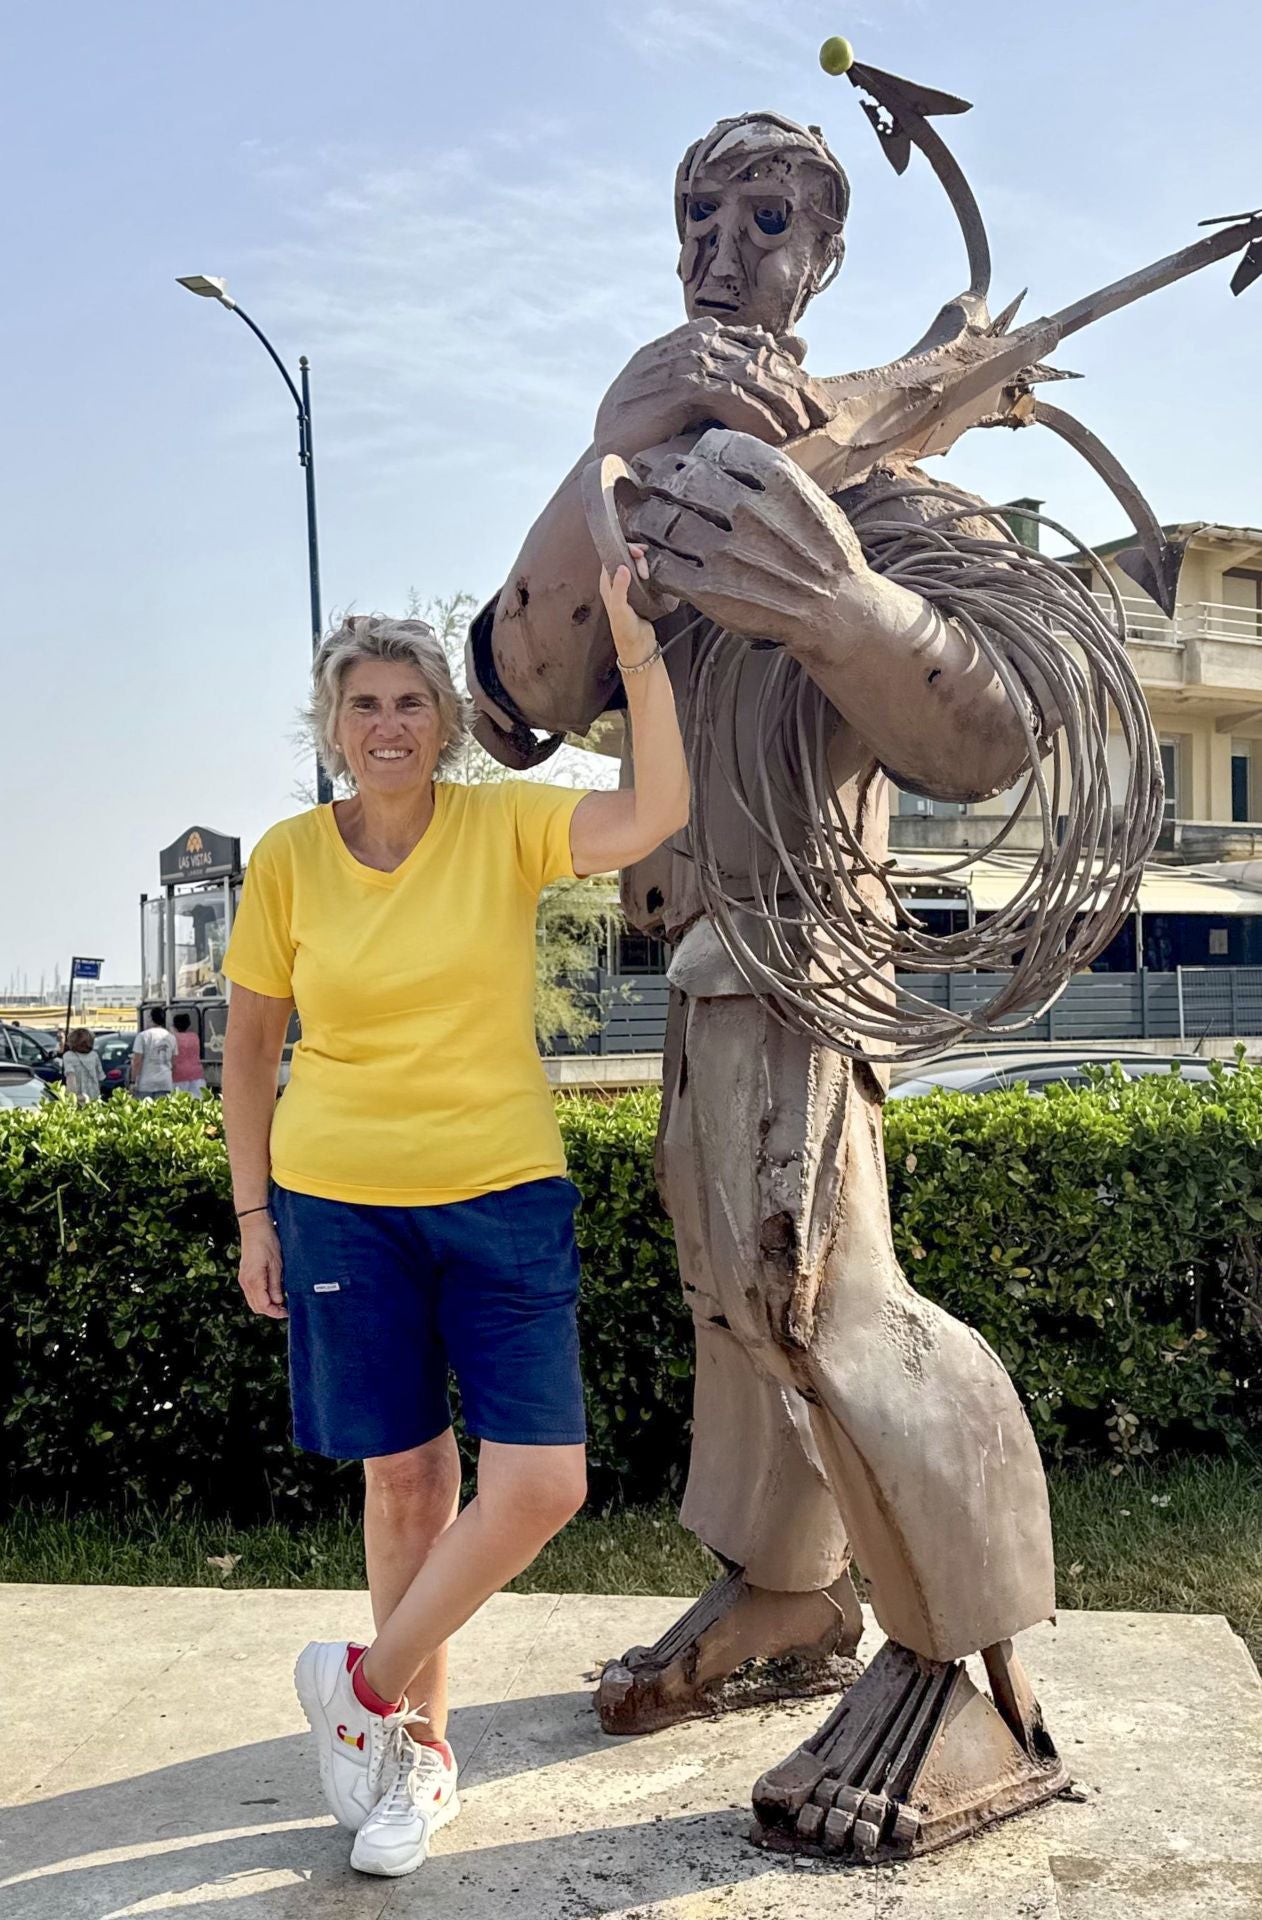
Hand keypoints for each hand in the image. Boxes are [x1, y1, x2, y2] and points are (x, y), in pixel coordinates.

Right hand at [237, 1213, 286, 1320]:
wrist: (255, 1227)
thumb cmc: (268, 1242)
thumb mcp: (276, 1265)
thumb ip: (276, 1285)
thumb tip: (278, 1302)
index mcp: (254, 1280)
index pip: (263, 1305)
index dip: (275, 1312)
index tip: (287, 1312)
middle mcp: (245, 1282)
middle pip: (256, 1306)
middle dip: (271, 1310)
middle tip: (285, 1309)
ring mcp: (243, 1279)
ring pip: (253, 1301)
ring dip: (266, 1304)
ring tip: (281, 1302)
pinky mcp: (245, 1275)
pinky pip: (252, 1293)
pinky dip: (261, 1297)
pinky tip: (272, 1293)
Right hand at [594, 320, 830, 459]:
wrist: (612, 454)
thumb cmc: (657, 428)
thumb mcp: (711, 397)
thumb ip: (749, 371)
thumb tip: (801, 343)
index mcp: (701, 335)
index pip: (760, 347)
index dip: (793, 375)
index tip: (819, 405)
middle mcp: (694, 340)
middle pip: (761, 358)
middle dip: (796, 389)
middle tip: (822, 417)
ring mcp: (685, 359)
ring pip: (752, 376)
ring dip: (782, 404)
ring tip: (802, 429)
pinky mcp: (680, 384)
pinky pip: (732, 396)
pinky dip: (757, 416)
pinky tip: (774, 436)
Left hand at [598, 547, 657, 667]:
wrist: (638, 645)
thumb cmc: (625, 630)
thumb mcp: (619, 608)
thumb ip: (620, 587)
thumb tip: (622, 567)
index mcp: (607, 585)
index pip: (611, 558)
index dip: (623, 550)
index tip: (636, 553)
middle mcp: (616, 584)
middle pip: (624, 559)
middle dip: (635, 557)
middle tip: (644, 564)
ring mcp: (628, 588)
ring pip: (635, 566)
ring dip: (643, 565)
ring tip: (648, 574)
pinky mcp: (640, 592)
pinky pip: (643, 575)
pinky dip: (649, 572)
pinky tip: (653, 575)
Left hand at [625, 428, 868, 648]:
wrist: (837, 610)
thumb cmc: (825, 553)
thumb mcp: (810, 497)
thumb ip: (767, 476)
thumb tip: (719, 454)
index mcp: (776, 479)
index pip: (716, 446)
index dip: (698, 453)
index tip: (694, 463)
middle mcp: (748, 509)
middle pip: (681, 478)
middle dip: (663, 480)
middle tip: (658, 487)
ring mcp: (727, 551)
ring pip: (662, 519)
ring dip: (647, 518)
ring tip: (647, 520)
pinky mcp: (710, 590)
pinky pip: (661, 565)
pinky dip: (651, 558)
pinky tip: (655, 557)